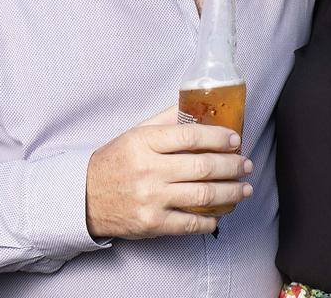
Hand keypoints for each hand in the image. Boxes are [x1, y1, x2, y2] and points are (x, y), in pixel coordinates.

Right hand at [85, 107, 252, 238]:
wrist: (84, 197)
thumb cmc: (115, 161)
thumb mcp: (136, 132)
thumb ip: (167, 120)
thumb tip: (199, 107)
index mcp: (145, 142)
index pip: (191, 136)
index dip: (218, 138)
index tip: (235, 140)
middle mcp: (149, 170)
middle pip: (203, 167)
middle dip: (232, 166)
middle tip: (246, 164)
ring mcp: (151, 199)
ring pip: (202, 195)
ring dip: (230, 192)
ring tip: (244, 188)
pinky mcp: (152, 224)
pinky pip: (190, 223)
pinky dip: (210, 221)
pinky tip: (222, 214)